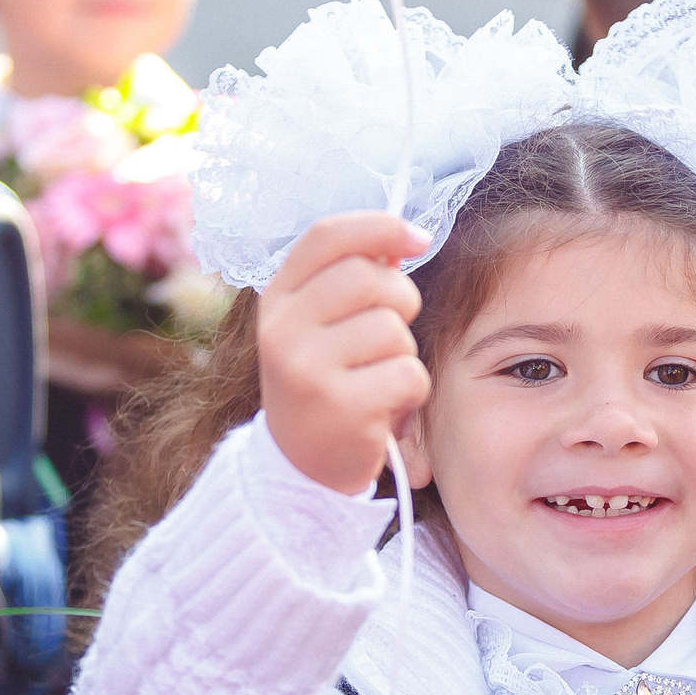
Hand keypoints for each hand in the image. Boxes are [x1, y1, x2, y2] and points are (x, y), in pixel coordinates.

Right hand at [257, 212, 429, 495]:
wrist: (301, 467)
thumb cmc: (324, 382)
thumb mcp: (318, 326)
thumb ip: (349, 280)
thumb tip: (403, 239)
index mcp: (277, 301)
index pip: (326, 236)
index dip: (379, 226)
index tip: (418, 238)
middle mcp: (282, 331)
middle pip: (369, 277)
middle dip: (401, 299)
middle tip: (392, 331)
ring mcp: (307, 369)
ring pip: (394, 329)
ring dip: (403, 354)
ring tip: (377, 378)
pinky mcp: (340, 407)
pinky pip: (408, 373)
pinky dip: (411, 390)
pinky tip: (385, 406)